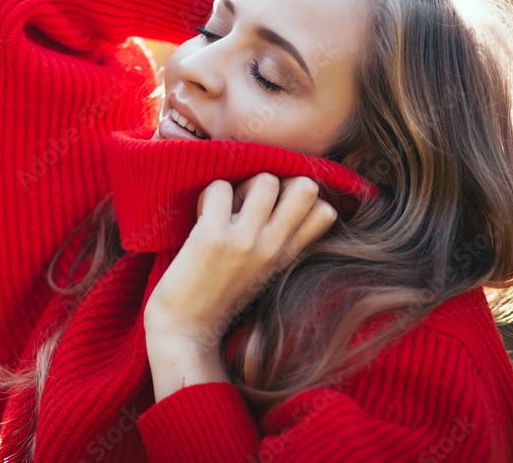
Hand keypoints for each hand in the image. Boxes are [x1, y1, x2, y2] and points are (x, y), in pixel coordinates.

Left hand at [144, 173, 337, 349]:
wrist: (186, 331)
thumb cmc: (221, 295)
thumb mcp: (265, 270)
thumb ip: (282, 240)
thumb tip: (286, 194)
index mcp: (287, 255)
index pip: (326, 212)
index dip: (300, 197)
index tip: (275, 207)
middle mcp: (272, 247)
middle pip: (306, 187)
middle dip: (277, 182)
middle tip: (249, 203)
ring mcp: (244, 242)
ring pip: (265, 181)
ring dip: (241, 185)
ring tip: (225, 209)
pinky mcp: (212, 237)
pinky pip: (219, 188)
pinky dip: (209, 195)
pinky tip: (202, 217)